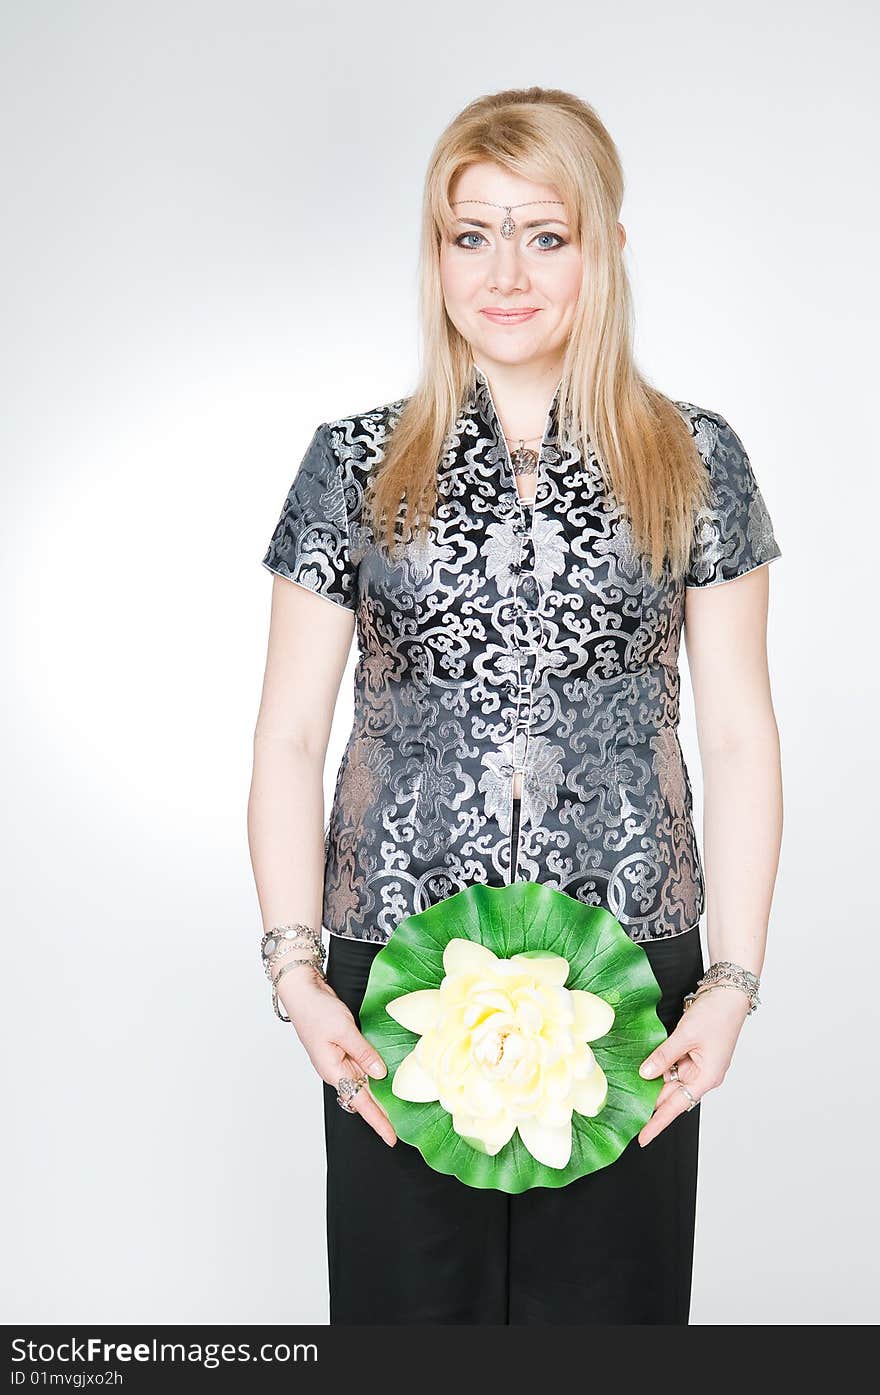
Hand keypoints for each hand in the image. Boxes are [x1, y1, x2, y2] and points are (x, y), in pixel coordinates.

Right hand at [278, 965, 397, 1146]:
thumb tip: (380, 1074)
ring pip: (363, 1081)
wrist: (302, 992)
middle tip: (402, 1126)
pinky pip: (362, 1065)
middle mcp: (337, 1070)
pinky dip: (374, 1070)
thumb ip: (363, 1052)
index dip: (378, 1120)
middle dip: (381, 1112)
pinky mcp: (343, 1049)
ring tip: (399, 1106)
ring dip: (379, 1092)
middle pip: (363, 1096)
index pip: (360, 1102)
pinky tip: (388, 1072)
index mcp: (333, 1071)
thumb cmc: (317, 1011)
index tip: (391, 1138)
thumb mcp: (344, 1030)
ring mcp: (339, 1060)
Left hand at [636, 987, 750, 1145]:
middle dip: (650, 1101)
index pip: (676, 1107)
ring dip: (653, 1079)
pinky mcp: (693, 1052)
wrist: (730, 992)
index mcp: (706, 1077)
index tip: (642, 1138)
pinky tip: (644, 1065)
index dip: (657, 1123)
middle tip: (626, 1112)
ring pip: (670, 1079)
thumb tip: (645, 1074)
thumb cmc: (716, 1014)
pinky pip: (672, 1064)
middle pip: (671, 1095)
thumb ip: (664, 1056)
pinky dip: (659, 1064)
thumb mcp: (686, 1035)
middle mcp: (702, 1075)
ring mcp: (698, 1063)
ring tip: (629, 1088)